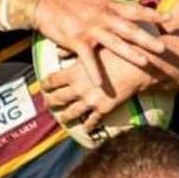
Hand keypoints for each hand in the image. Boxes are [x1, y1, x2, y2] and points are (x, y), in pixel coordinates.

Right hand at [33, 0, 168, 90]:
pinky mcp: (77, 41)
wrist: (43, 1)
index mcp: (108, 6)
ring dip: (130, 53)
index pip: (135, 10)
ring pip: (114, 43)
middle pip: (130, 29)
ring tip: (145, 62)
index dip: (153, 14)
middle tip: (165, 48)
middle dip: (148, 38)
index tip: (170, 17)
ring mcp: (90, 30)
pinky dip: (94, 72)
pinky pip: (88, 59)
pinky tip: (101, 86)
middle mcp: (103, 18)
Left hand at [40, 54, 154, 133]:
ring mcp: (90, 101)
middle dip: (51, 102)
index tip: (43, 86)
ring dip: (65, 117)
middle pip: (58, 98)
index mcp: (74, 73)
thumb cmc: (116, 52)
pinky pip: (92, 121)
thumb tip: (57, 52)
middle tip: (47, 104)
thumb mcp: (93, 48)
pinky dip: (88, 126)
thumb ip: (72, 51)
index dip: (45, 84)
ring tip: (62, 119)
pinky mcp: (103, 109)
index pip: (52, 80)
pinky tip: (86, 129)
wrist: (136, 67)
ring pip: (72, 113)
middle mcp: (78, 89)